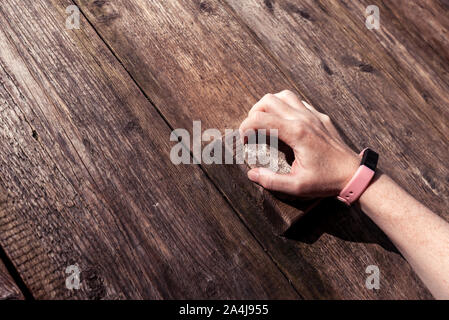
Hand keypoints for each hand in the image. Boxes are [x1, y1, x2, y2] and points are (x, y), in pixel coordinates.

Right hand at [239, 90, 359, 197]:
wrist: (354, 174)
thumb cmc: (327, 181)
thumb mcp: (297, 187)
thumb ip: (272, 181)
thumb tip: (252, 174)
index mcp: (296, 133)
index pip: (260, 119)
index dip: (245, 128)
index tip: (243, 141)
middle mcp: (303, 119)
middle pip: (268, 100)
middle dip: (253, 113)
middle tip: (251, 131)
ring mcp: (313, 115)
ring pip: (283, 95)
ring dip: (269, 105)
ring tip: (264, 122)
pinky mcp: (320, 116)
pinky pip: (298, 101)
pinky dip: (285, 106)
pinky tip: (284, 123)